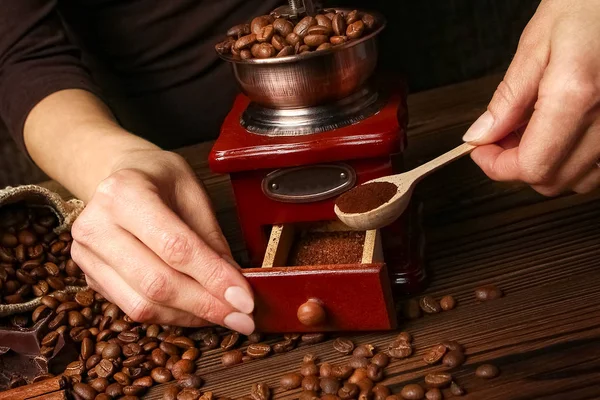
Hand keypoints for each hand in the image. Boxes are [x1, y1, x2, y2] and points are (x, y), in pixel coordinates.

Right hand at [70, 149, 255, 333]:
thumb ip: (211, 239)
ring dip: (190, 316)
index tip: (244, 299)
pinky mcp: (90, 277)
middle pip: (156, 283)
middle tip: (242, 317)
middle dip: (205, 305)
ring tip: (224, 314)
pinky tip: (196, 309)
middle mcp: (96, 226)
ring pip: (143, 305)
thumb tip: (234, 284)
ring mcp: (87, 255)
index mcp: (125, 193)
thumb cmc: (159, 179)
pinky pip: (134, 308)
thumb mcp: (193, 193)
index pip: (175, 247)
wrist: (119, 176)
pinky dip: (171, 315)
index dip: (213, 277)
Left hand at [463, 0, 599, 195]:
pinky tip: (560, 132)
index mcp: (577, 95)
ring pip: (579, 180)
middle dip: (516, 167)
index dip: (497, 166)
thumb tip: (480, 135)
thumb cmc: (590, 6)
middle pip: (553, 180)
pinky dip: (574, 160)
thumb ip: (507, 98)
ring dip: (546, 166)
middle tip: (499, 138)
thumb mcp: (537, 43)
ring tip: (530, 131)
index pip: (532, 165)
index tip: (480, 150)